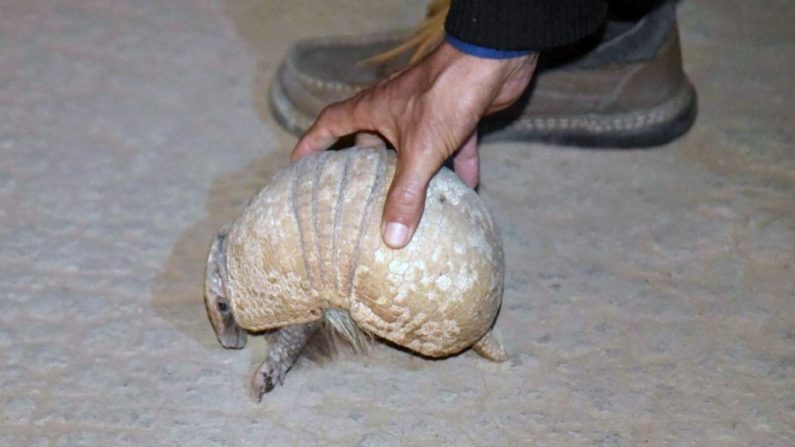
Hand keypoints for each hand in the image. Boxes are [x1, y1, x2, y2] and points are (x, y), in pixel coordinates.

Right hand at [292, 41, 536, 248]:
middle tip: (355, 192)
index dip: (312, 143)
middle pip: (369, 137)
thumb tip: (391, 238)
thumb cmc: (445, 95)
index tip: (297, 163)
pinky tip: (466, 190)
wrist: (491, 62)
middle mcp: (394, 108)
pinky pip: (453, 146)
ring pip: (412, 146)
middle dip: (363, 164)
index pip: (331, 124)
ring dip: (412, 170)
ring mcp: (426, 111)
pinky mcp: (456, 115)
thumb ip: (405, 195)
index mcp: (373, 109)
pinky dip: (458, 166)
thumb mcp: (419, 151)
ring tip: (406, 201)